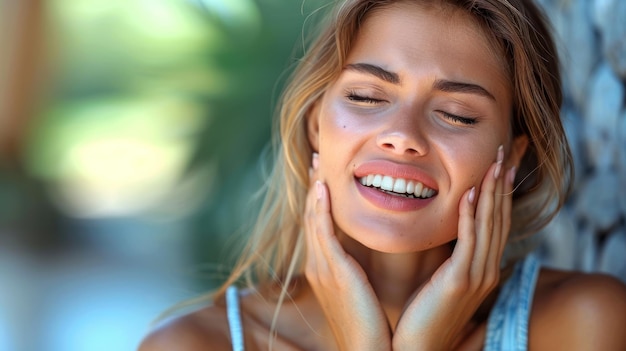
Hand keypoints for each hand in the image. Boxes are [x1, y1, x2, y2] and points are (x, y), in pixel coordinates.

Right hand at [304, 153, 391, 350]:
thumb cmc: (369, 324)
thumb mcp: (358, 290)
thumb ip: (355, 268)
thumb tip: (361, 253)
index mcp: (324, 268)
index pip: (318, 223)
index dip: (318, 196)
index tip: (324, 172)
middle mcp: (318, 264)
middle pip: (311, 215)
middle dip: (313, 185)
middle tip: (316, 157)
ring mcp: (322, 267)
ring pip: (314, 218)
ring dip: (315, 188)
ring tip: (318, 161)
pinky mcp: (332, 272)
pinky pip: (323, 233)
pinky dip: (320, 209)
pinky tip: (323, 188)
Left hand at [393, 146, 516, 349]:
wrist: (415, 349)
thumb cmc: (423, 316)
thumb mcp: (442, 283)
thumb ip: (451, 260)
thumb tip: (449, 239)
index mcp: (482, 269)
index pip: (496, 223)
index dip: (500, 192)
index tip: (500, 164)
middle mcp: (486, 271)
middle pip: (499, 218)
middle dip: (502, 183)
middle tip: (504, 152)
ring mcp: (476, 276)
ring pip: (489, 225)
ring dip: (492, 191)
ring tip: (494, 162)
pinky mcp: (459, 281)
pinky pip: (469, 242)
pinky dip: (472, 216)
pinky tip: (471, 193)